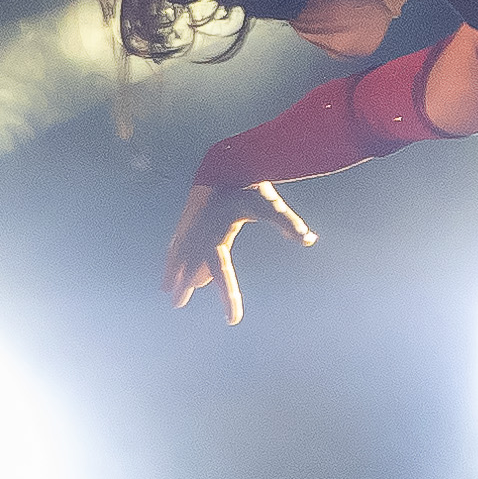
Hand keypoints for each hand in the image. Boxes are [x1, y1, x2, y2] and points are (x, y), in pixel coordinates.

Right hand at [166, 180, 314, 320]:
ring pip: (181, 253)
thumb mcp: (269, 204)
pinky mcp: (192, 214)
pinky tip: (170, 263)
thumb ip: (287, 222)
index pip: (223, 273)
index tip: (232, 321)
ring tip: (168, 289)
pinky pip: (179, 239)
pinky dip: (174, 253)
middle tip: (177, 303)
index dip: (228, 297)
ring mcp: (193, 222)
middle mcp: (201, 230)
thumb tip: (309, 239)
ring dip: (175, 272)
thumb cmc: (250, 184)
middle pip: (192, 265)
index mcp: (217, 233)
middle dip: (185, 284)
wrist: (227, 157)